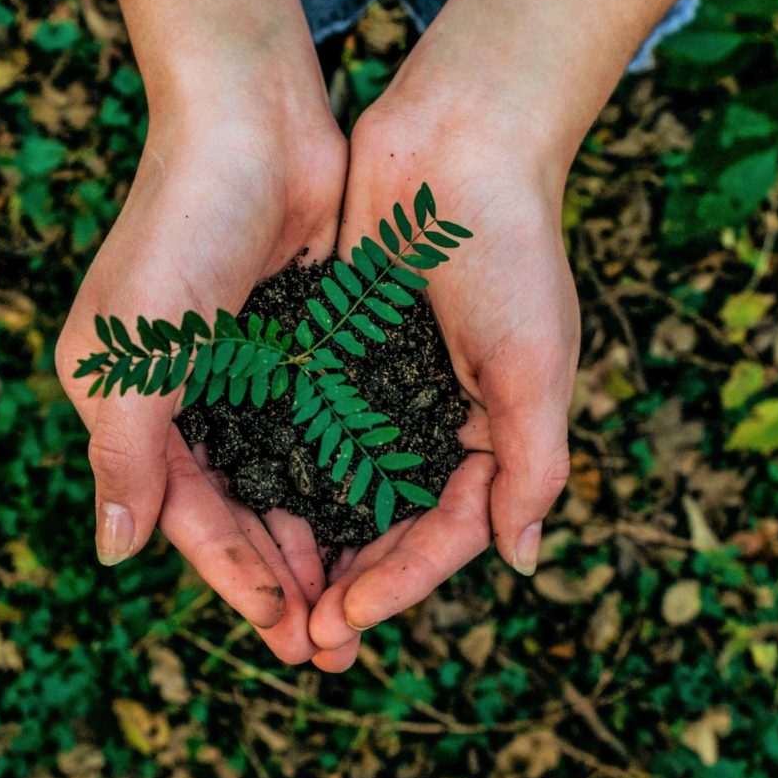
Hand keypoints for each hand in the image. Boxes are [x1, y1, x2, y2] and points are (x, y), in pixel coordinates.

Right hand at [55, 92, 344, 663]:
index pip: (184, 512)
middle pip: (236, 508)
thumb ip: (125, 454)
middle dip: (280, 576)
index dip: (233, 575)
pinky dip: (343, 477)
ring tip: (359, 601)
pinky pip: (320, 429)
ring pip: (283, 479)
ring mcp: (243, 370)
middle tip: (330, 644)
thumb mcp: (136, 350)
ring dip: (316, 539)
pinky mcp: (297, 343)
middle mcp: (183, 394)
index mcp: (128, 401)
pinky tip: (379, 520)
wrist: (253, 119)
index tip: (284, 630)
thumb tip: (114, 553)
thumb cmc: (182, 228)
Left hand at [307, 96, 578, 670]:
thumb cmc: (511, 250)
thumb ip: (532, 464)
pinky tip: (242, 502)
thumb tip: (519, 561)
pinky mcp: (336, 347)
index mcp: (493, 432)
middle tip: (302, 637)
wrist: (459, 140)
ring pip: (340, 484)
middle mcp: (436, 418)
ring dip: (309, 539)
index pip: (446, 532)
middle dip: (350, 581)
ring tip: (269, 591)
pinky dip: (282, 465)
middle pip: (388, 523)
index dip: (400, 582)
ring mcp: (383, 385)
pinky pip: (306, 421)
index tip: (346, 619)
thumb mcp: (535, 364)